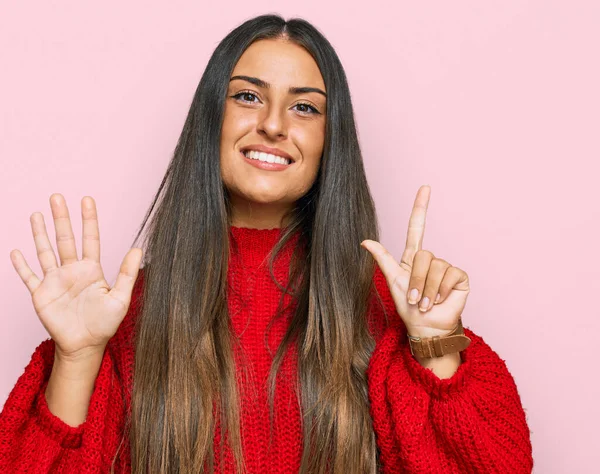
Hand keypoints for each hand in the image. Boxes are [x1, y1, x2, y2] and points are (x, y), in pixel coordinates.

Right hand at [10, 194, 142, 360]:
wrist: (85, 345)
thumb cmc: (105, 323)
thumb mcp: (120, 298)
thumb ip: (127, 274)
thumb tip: (138, 248)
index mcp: (92, 270)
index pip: (90, 238)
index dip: (88, 219)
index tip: (86, 199)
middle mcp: (72, 271)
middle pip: (65, 239)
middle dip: (61, 218)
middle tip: (57, 196)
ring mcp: (55, 281)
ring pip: (45, 252)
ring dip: (40, 234)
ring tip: (37, 214)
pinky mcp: (41, 294)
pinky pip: (29, 277)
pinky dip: (21, 265)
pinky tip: (16, 251)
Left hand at [361, 185, 469, 337]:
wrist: (425, 327)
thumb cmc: (407, 306)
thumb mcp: (392, 280)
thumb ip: (382, 258)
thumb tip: (364, 241)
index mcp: (414, 257)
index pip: (417, 227)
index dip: (420, 207)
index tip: (425, 187)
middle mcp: (431, 260)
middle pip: (423, 254)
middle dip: (417, 279)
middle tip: (415, 298)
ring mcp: (446, 267)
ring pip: (436, 265)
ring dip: (428, 288)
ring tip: (426, 302)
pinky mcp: (459, 277)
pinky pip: (450, 274)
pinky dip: (441, 290)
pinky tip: (440, 300)